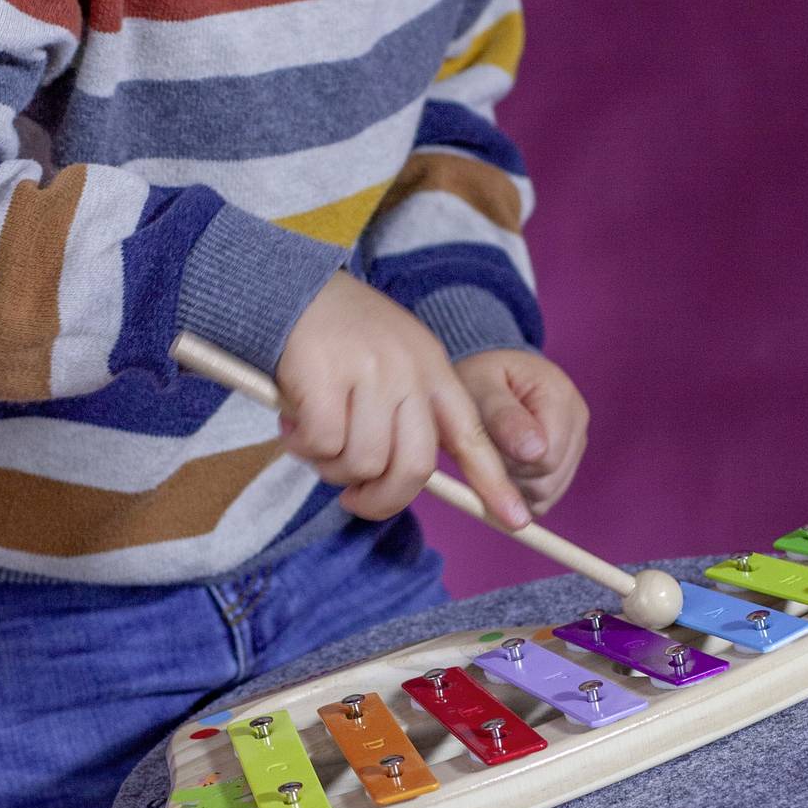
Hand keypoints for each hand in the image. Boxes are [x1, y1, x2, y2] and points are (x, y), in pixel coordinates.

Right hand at [274, 273, 528, 529]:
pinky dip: (304, 448)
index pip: (473, 435)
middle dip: (383, 499)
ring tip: (313, 441)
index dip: (494, 482)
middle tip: (354, 500)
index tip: (516, 520)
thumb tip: (399, 485)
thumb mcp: (394, 365)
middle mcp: (409, 372)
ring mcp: (369, 373)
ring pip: (363, 463)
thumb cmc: (341, 340)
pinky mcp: (325, 377)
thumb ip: (408, 416)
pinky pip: (323, 445)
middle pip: (414, 467)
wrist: (291, 287)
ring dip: (332, 468)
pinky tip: (293, 426)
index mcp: (433, 371)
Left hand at [453, 348, 588, 515]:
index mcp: (560, 396)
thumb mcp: (479, 386)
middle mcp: (576, 422)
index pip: (544, 458)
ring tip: (494, 452)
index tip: (485, 440)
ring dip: (512, 486)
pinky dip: (518, 494)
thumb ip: (503, 417)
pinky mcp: (566, 465)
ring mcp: (574, 445)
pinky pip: (543, 500)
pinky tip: (504, 467)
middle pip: (546, 482)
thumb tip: (534, 451)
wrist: (489, 376)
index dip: (507, 461)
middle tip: (486, 446)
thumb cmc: (480, 378)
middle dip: (508, 475)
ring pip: (545, 495)